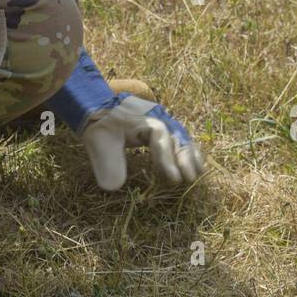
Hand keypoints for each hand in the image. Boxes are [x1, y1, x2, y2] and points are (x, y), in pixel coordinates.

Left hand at [80, 94, 206, 190]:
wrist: (99, 109)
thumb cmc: (101, 126)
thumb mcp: (98, 142)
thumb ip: (106, 163)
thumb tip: (114, 187)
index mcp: (142, 120)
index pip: (160, 137)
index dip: (167, 158)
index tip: (173, 178)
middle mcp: (157, 120)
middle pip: (177, 136)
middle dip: (185, 158)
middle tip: (189, 179)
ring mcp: (162, 124)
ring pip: (181, 138)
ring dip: (190, 156)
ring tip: (198, 174)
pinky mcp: (162, 133)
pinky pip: (178, 142)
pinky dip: (187, 154)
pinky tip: (194, 168)